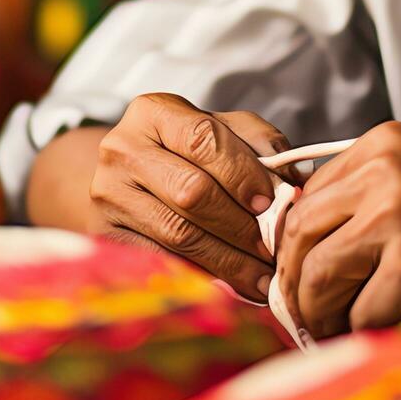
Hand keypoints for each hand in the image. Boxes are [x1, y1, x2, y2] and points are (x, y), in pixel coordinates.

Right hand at [88, 93, 296, 300]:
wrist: (126, 179)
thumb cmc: (186, 153)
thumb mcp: (222, 132)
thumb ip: (260, 144)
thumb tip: (294, 182)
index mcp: (153, 112)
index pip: (203, 138)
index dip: (243, 173)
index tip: (275, 201)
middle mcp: (122, 148)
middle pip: (191, 190)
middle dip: (241, 224)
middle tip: (275, 248)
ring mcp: (108, 194)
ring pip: (179, 232)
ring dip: (230, 260)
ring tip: (265, 278)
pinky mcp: (106, 235)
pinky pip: (162, 261)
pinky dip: (204, 278)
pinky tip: (235, 288)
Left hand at [275, 121, 400, 339]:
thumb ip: (372, 194)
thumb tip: (310, 237)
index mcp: (384, 146)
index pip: (306, 196)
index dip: (295, 243)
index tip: (300, 271)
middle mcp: (383, 176)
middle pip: (299, 235)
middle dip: (295, 281)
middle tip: (306, 310)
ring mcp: (396, 222)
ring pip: (316, 277)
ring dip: (318, 313)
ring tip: (334, 328)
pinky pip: (357, 314)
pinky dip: (362, 333)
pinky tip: (376, 335)